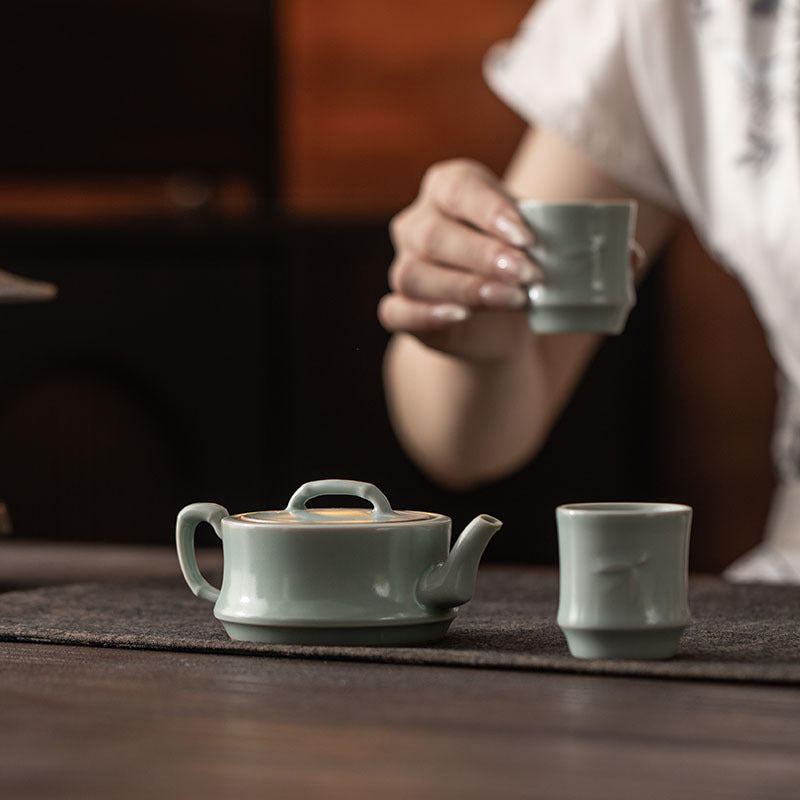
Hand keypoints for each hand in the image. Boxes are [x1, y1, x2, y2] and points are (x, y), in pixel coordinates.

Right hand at [378, 159, 541, 361]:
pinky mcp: (400, 309)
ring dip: (465, 287)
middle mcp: (417, 225)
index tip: (528, 237)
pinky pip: (395, 311)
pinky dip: (425, 314)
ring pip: (413, 274)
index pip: (458, 189)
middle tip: (528, 274)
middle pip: (434, 235)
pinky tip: (460, 316)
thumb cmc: (523, 262)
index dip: (490, 211)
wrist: (504, 318)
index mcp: (448, 189)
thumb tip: (598, 244)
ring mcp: (404, 267)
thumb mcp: (543, 241)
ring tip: (512, 300)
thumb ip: (561, 236)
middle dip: (484, 256)